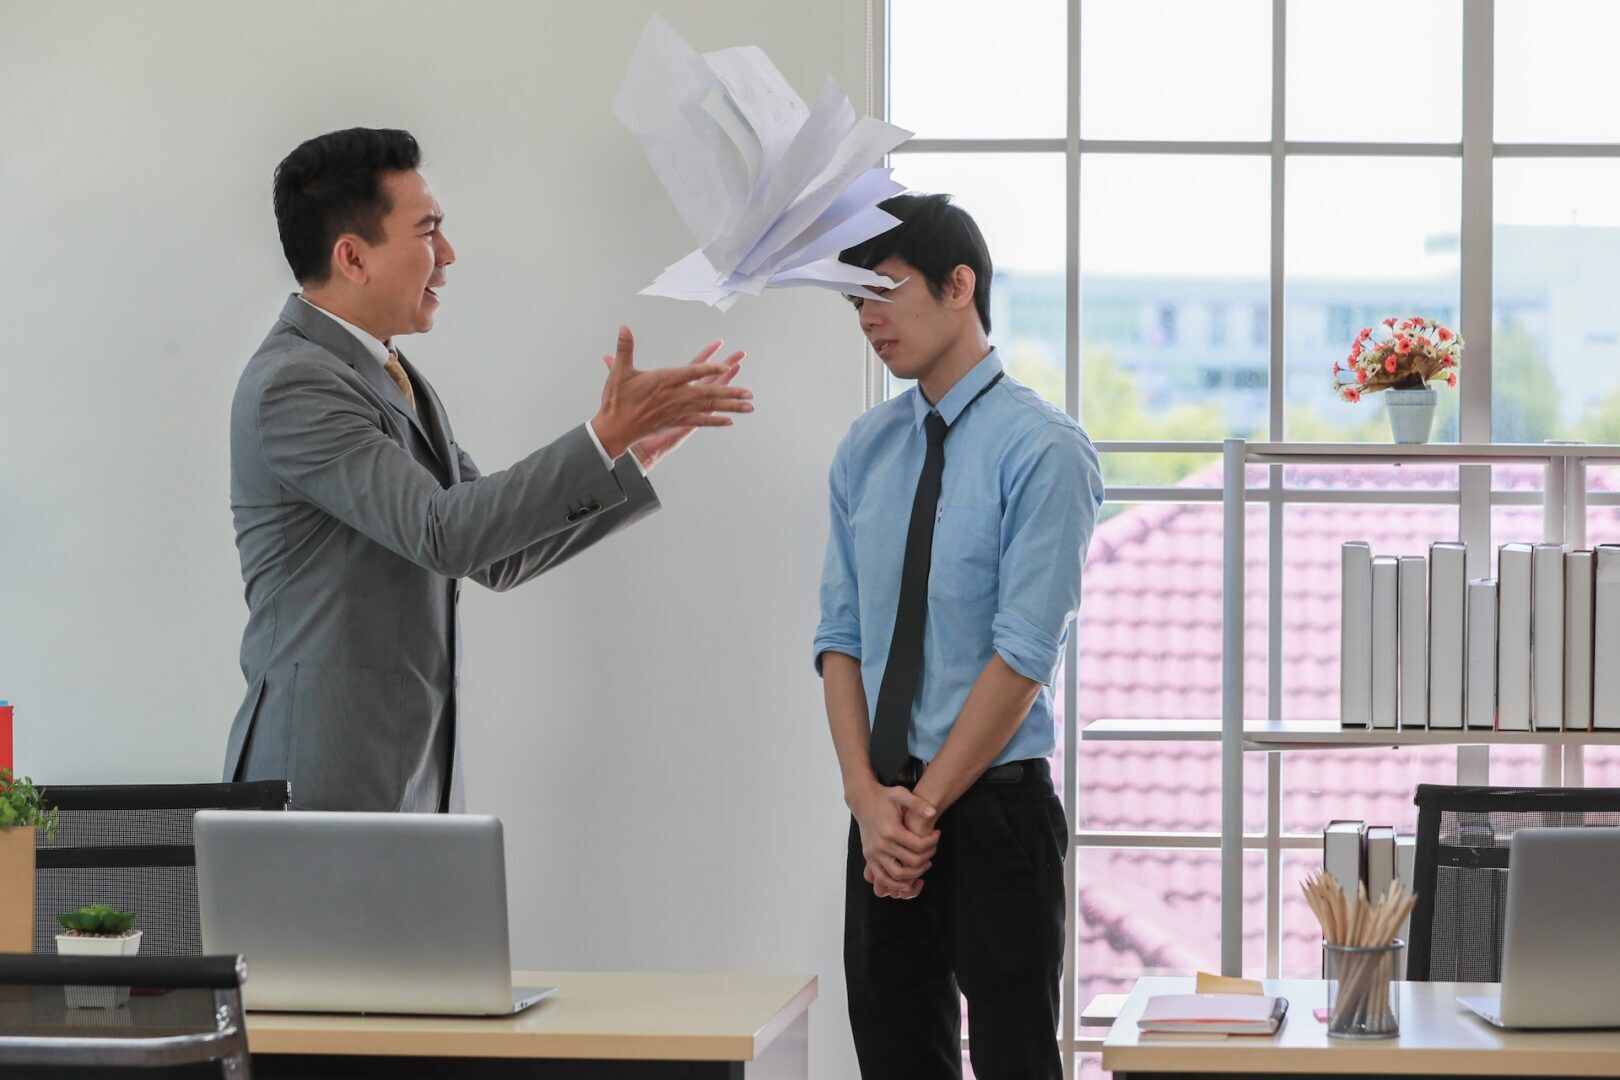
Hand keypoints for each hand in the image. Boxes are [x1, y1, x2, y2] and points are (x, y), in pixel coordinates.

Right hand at [591, 326, 752, 460]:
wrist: (614, 428)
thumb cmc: (617, 400)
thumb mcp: (619, 371)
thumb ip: (625, 347)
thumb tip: (624, 327)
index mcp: (664, 380)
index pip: (691, 372)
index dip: (708, 369)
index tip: (724, 366)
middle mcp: (675, 396)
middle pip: (708, 393)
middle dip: (731, 392)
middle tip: (750, 394)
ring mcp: (677, 411)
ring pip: (709, 408)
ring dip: (730, 407)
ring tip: (749, 407)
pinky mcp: (675, 422)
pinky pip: (700, 421)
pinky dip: (715, 421)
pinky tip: (729, 421)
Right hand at [848, 779, 938, 899]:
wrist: (863, 801)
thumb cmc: (884, 797)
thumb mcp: (901, 794)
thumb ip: (917, 803)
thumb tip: (933, 812)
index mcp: (891, 830)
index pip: (919, 845)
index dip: (933, 842)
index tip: (937, 834)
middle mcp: (881, 845)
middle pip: (912, 861)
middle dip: (927, 856)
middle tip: (933, 848)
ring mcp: (874, 853)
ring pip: (898, 874)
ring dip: (915, 873)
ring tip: (925, 864)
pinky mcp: (869, 858)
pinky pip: (882, 878)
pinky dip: (895, 884)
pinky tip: (907, 883)